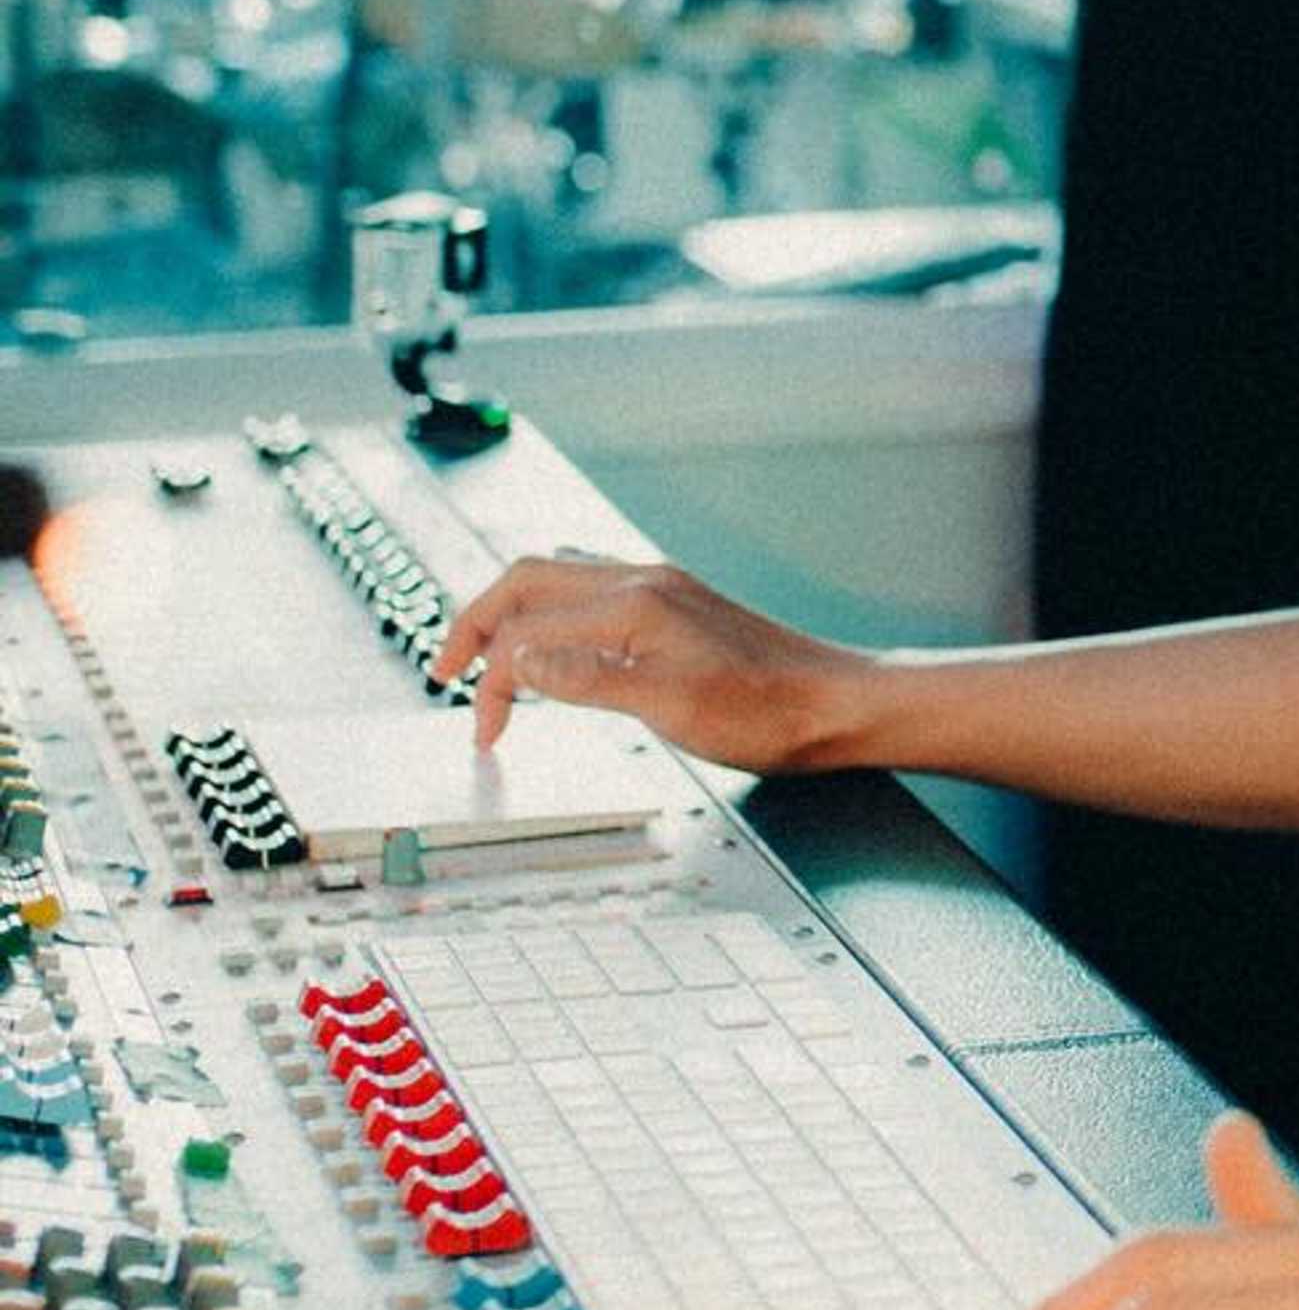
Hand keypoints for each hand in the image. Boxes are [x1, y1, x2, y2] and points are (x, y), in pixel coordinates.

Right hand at [430, 551, 870, 765]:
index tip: (481, 728)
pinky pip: (593, 595)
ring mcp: (663, 591)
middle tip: (448, 671)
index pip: (526, 629)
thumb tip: (519, 663)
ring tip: (490, 661)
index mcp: (634, 604)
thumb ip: (589, 680)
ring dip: (514, 616)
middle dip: (478, 622)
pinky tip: (556, 649)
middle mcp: (644, 583)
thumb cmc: (770, 711)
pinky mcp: (679, 608)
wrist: (839, 705)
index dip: (489, 681)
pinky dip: (554, 618)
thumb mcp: (670, 707)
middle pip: (528, 580)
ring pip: (559, 581)